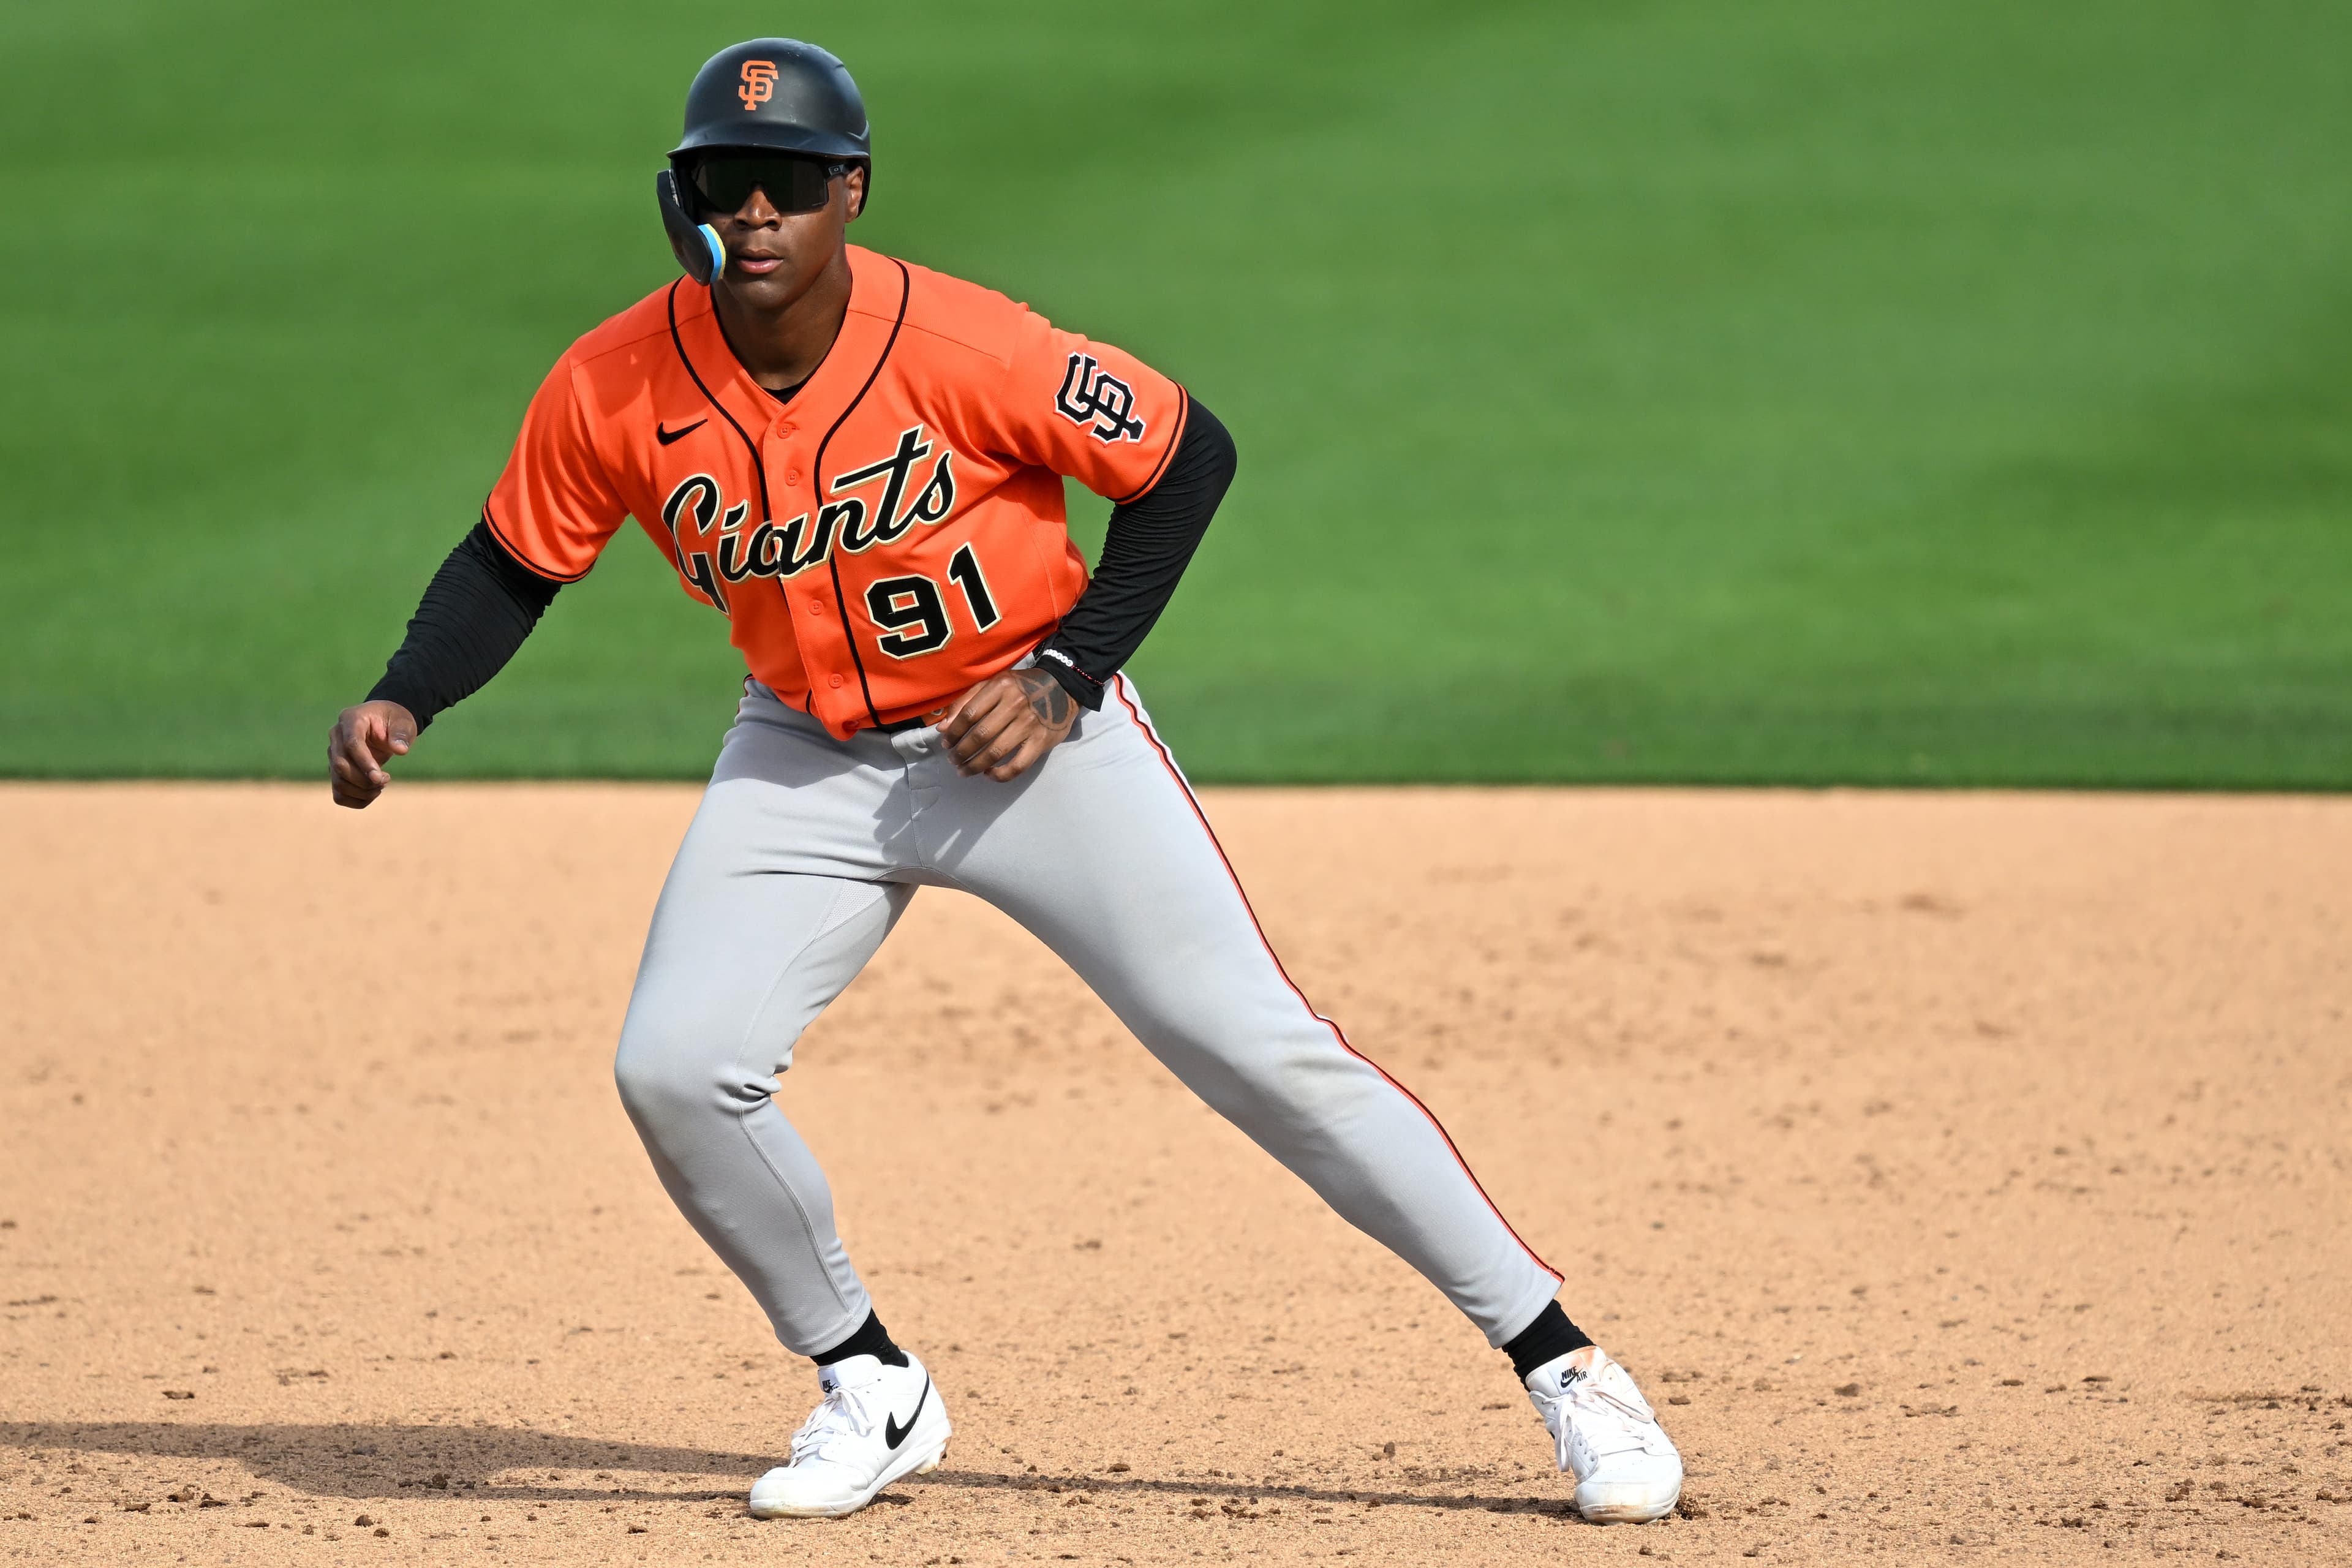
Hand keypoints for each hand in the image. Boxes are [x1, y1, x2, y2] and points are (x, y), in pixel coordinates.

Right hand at [327, 700, 418, 808]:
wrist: (385, 724)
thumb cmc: (394, 721)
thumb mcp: (403, 722)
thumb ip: (402, 734)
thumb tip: (400, 750)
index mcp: (351, 719)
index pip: (351, 744)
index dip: (364, 763)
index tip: (381, 778)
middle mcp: (336, 736)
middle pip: (340, 766)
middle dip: (365, 780)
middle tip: (386, 779)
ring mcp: (333, 754)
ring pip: (338, 782)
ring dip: (363, 792)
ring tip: (382, 784)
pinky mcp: (336, 770)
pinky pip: (339, 794)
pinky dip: (357, 800)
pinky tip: (373, 792)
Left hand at [938, 667, 1077, 781]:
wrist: (1062, 687)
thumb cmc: (1022, 686)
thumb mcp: (994, 684)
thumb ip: (966, 702)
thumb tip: (943, 728)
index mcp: (1000, 687)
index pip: (969, 714)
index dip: (953, 733)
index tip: (946, 743)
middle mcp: (1015, 704)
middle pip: (979, 735)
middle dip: (961, 752)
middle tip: (953, 760)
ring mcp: (1030, 724)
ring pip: (995, 753)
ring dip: (974, 766)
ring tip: (964, 770)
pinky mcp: (1042, 742)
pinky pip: (1018, 765)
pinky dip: (1000, 775)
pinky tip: (989, 774)